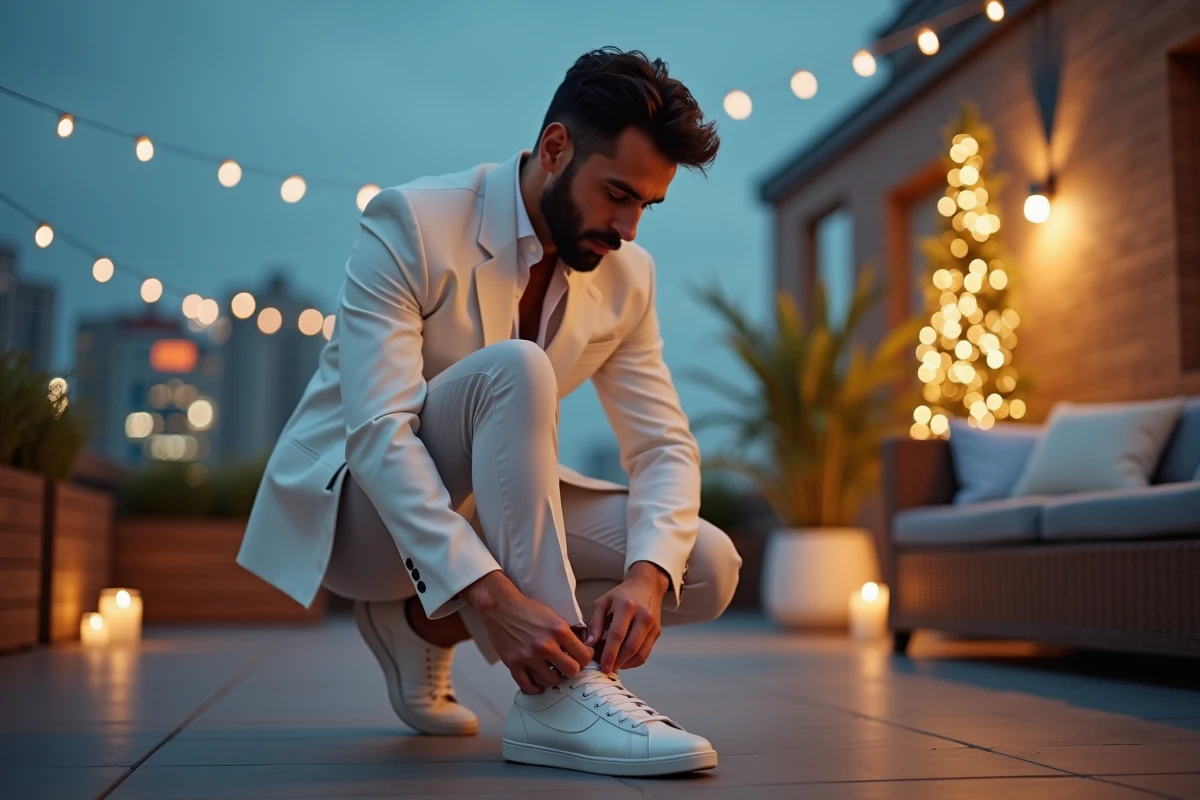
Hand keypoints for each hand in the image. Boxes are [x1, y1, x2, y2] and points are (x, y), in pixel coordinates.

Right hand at [463, 571, 593, 694]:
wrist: (500, 606)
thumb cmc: (528, 610)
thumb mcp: (555, 617)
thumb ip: (568, 635)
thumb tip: (584, 651)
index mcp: (559, 630)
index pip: (584, 656)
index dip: (585, 659)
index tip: (580, 658)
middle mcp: (545, 645)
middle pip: (571, 671)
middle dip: (571, 669)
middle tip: (565, 665)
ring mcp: (529, 656)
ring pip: (551, 681)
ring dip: (553, 677)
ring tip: (550, 670)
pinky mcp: (514, 664)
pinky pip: (529, 686)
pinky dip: (535, 688)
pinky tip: (538, 683)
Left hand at [585, 561, 667, 673]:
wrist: (647, 585)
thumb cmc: (621, 594)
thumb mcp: (603, 602)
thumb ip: (595, 623)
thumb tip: (589, 645)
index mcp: (626, 606)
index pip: (617, 634)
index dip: (609, 654)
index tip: (602, 667)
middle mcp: (643, 615)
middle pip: (630, 646)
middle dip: (617, 662)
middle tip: (605, 670)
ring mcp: (652, 625)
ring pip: (639, 653)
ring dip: (625, 664)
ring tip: (612, 665)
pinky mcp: (657, 632)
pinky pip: (645, 653)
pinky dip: (633, 662)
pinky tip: (623, 661)